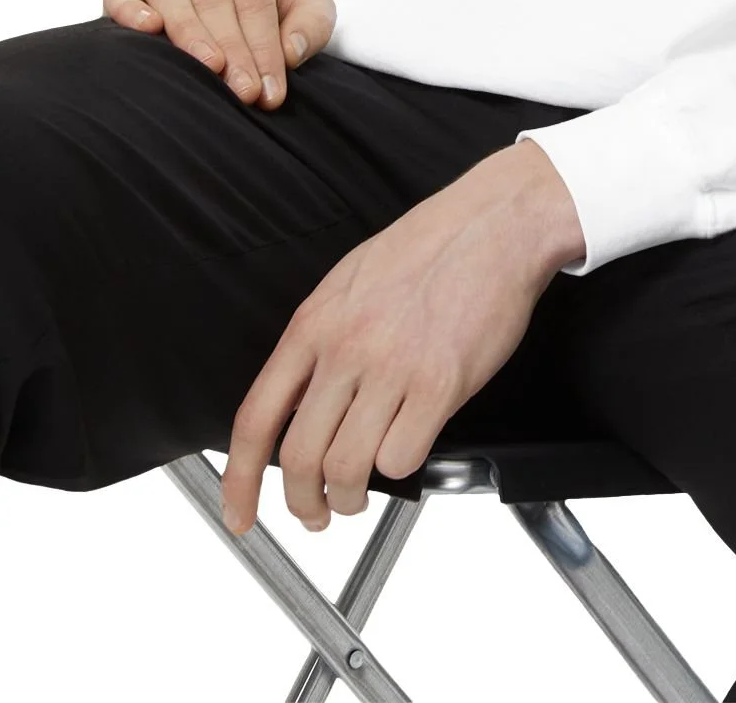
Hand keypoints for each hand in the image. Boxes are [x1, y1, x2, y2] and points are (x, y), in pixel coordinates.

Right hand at [103, 0, 336, 109]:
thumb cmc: (270, 6)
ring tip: (210, 68)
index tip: (270, 90)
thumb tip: (290, 51)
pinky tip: (149, 29)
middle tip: (244, 92)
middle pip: (215, 0)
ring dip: (190, 35)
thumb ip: (312, 24)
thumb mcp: (305, 9)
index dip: (265, 46)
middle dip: (234, 50)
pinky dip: (130, 10)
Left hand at [217, 143, 582, 536]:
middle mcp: (346, 347)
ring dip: (350, 498)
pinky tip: (408, 448)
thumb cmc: (432, 245)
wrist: (496, 222)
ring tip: (359, 495)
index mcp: (315, 323)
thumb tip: (302, 398)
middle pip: (299, 458)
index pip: (256, 419)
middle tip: (315, 512)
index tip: (241, 512)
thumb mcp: (351, 280)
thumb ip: (322, 339)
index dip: (240, 480)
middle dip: (302, 503)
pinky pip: (403, 457)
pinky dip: (401, 468)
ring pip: (347, 469)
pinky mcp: (440, 383)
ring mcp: (393, 367)